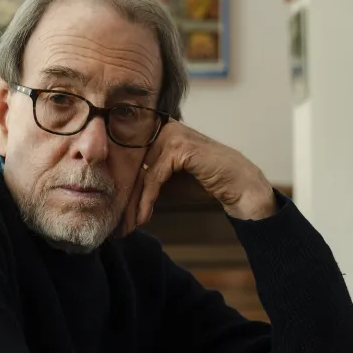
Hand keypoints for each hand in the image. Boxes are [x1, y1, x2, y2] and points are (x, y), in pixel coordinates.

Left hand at [121, 122, 274, 236]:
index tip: (115, 212)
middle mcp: (162, 127)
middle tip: (117, 224)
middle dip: (124, 197)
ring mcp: (170, 134)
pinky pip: (154, 177)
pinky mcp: (178, 147)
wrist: (237, 185)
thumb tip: (116, 194)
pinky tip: (143, 217)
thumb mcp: (167, 180)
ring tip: (127, 225)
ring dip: (133, 203)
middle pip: (132, 166)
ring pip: (141, 173)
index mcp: (157, 129)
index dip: (121, 186)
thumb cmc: (202, 182)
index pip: (130, 159)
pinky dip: (146, 200)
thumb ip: (144, 180)